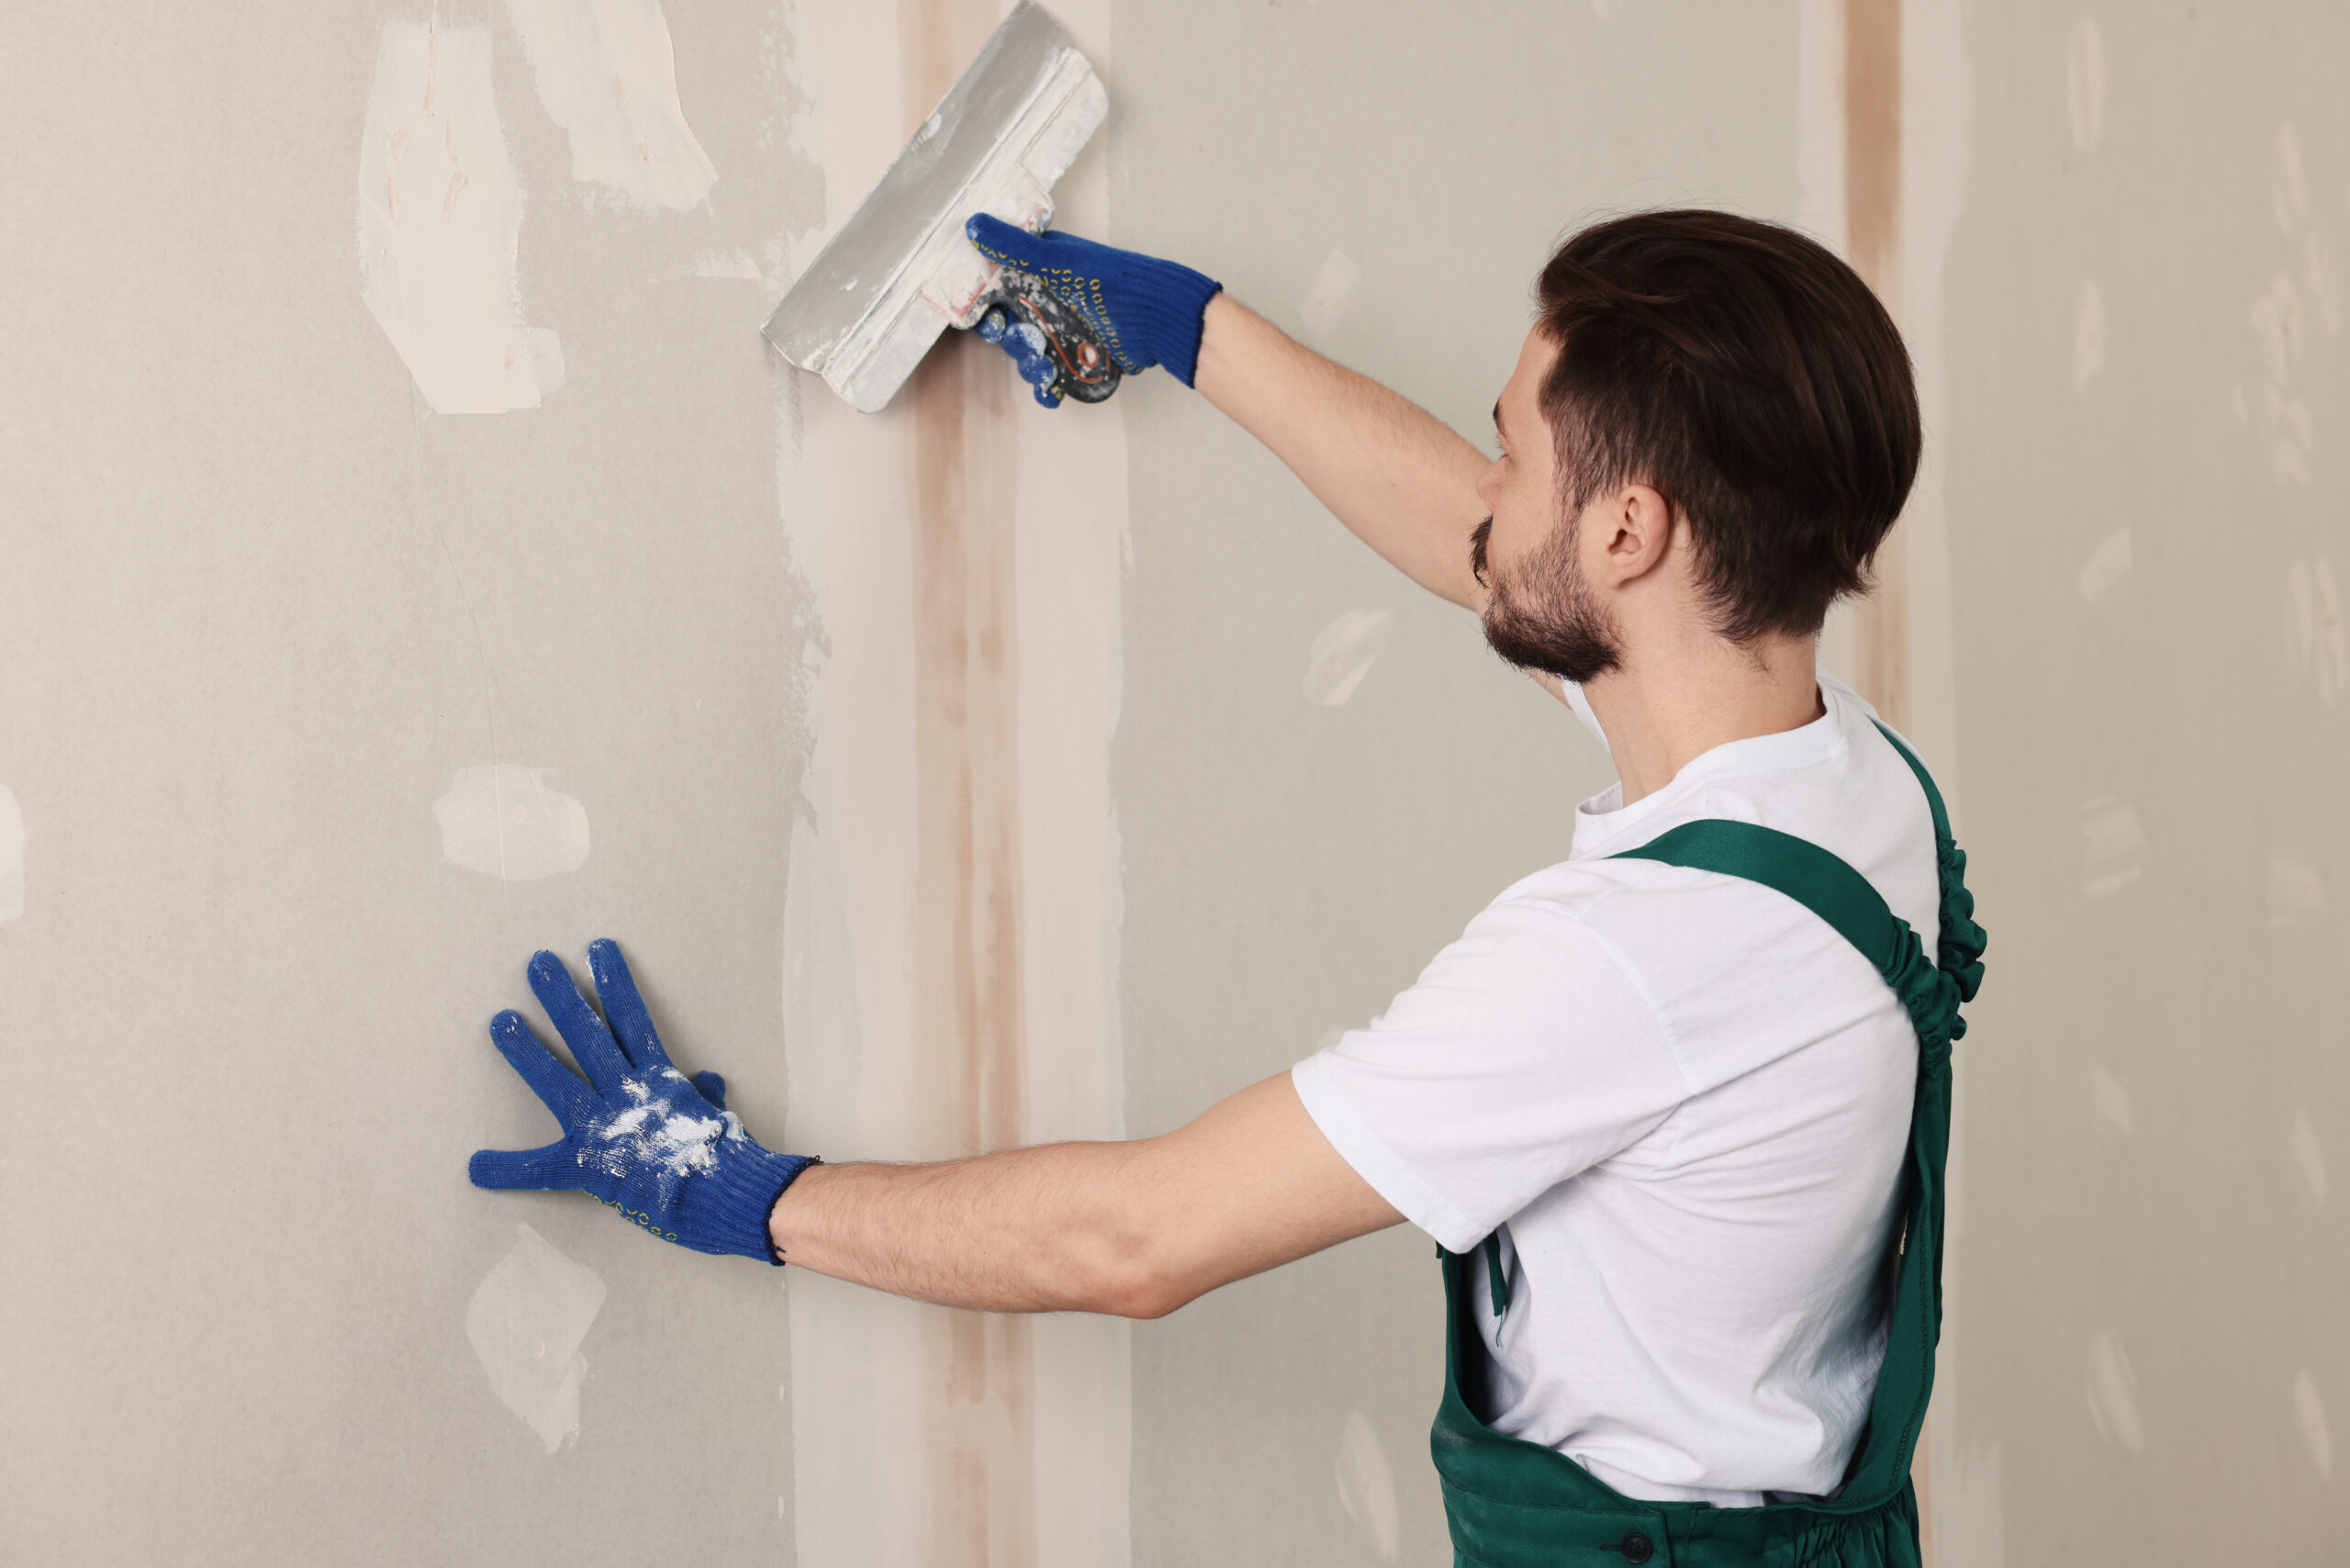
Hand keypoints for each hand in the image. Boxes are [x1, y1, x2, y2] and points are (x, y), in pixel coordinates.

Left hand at [467, 939, 814, 1263]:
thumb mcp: (718, 1115)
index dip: (614, 984)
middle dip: (562, 997)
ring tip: (500, 1021)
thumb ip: (706, 1095)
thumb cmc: (729, 1157)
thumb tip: (708, 1079)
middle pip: (589, 1035)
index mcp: (662, 1080)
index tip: (598, 950)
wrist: (725, 1192)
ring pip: (558, 1079)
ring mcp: (606, 1124)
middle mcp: (629, 1092)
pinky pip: (542, 1169)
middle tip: (538, 964)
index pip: (633, 1020)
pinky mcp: (590, 1164)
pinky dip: (508, 1169)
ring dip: (526, 1051)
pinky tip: (476, 1167)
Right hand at [964, 214, 1220, 391]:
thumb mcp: (1056, 260)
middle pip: (1012, 327)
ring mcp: (1066, 332)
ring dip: (1031, 365)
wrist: (1156, 316)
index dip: (988, 307)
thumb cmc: (1107, 281)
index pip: (1001, 291)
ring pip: (1031, 355)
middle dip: (1013, 339)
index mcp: (1042, 274)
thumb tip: (972, 225)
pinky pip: (1054, 378)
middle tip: (1027, 340)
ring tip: (1046, 365)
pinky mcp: (1081, 359)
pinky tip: (1052, 393)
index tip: (988, 317)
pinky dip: (1049, 389)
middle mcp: (1051, 303)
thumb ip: (1013, 246)